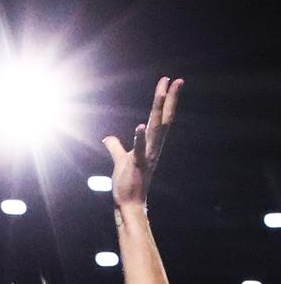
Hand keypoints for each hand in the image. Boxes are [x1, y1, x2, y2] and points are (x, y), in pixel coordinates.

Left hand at [103, 76, 182, 207]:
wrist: (128, 203)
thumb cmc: (128, 183)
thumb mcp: (120, 160)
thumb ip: (115, 147)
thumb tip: (107, 137)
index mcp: (150, 144)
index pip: (160, 118)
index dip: (165, 101)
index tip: (169, 82)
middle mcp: (153, 148)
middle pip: (163, 119)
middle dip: (169, 99)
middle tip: (176, 80)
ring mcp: (147, 156)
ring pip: (156, 130)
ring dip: (158, 111)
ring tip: (162, 93)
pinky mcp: (137, 166)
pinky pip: (139, 150)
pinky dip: (139, 138)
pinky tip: (140, 125)